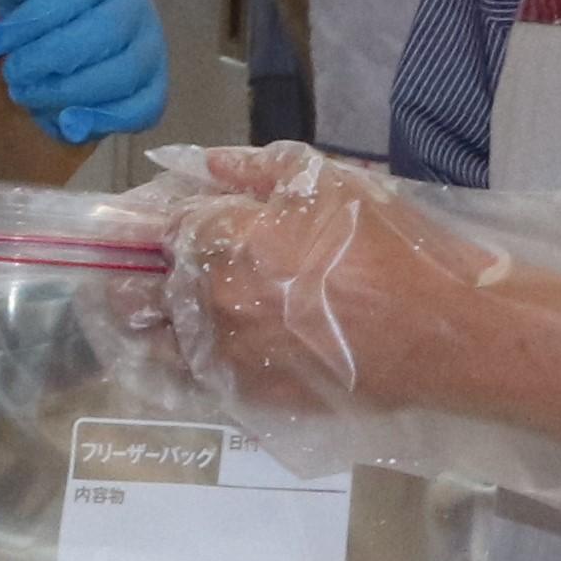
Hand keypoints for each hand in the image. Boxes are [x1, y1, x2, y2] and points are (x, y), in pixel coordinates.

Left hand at [0, 0, 167, 144]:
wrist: (66, 47)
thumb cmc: (40, 16)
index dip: (30, 19)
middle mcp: (135, 7)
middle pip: (103, 32)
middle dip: (49, 57)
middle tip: (11, 75)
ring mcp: (150, 50)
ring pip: (121, 74)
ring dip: (68, 90)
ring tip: (26, 96)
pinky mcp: (154, 90)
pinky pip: (142, 109)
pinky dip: (105, 119)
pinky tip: (67, 124)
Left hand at [156, 144, 521, 427]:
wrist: (439, 331)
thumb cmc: (387, 245)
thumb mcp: (328, 183)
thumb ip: (256, 171)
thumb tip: (206, 166)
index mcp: (221, 242)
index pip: (163, 227)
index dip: (155, 219)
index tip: (145, 220)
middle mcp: (209, 301)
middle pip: (142, 288)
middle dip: (129, 274)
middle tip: (122, 269)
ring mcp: (226, 354)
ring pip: (156, 341)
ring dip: (143, 324)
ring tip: (138, 314)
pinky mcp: (251, 395)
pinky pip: (193, 381)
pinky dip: (177, 366)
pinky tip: (180, 354)